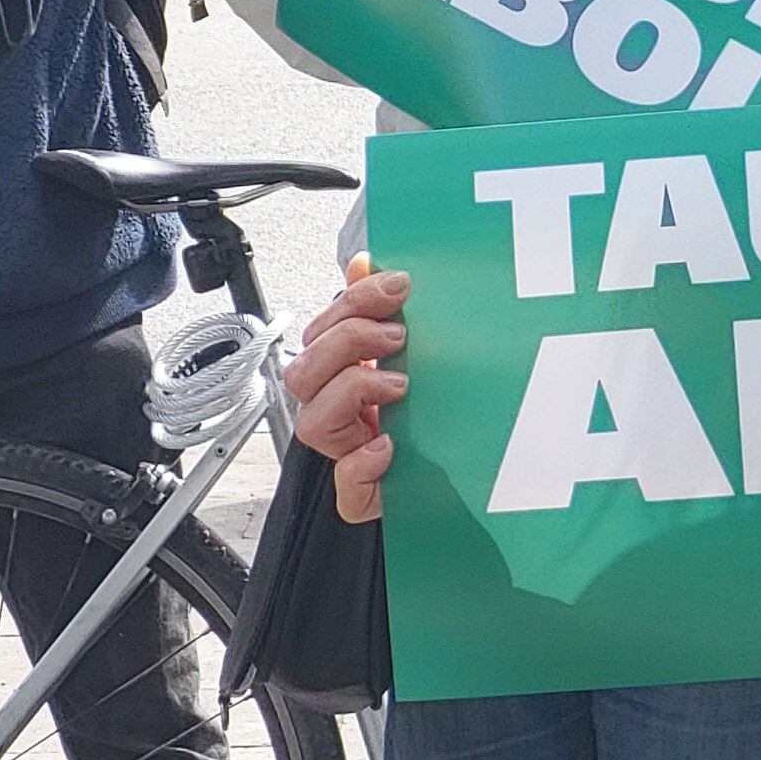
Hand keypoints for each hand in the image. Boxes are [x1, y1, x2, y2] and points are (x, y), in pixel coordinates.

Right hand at [287, 259, 408, 524]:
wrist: (457, 479)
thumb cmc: (428, 414)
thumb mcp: (413, 357)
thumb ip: (381, 311)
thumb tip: (363, 262)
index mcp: (344, 376)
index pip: (321, 333)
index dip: (351, 303)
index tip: (397, 286)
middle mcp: (338, 414)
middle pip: (303, 374)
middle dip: (347, 343)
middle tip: (398, 337)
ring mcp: (347, 455)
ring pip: (312, 424)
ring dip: (352, 393)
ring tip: (399, 383)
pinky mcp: (366, 497)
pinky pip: (348, 489)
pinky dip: (362, 466)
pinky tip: (387, 446)